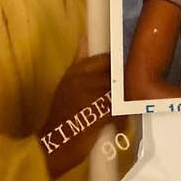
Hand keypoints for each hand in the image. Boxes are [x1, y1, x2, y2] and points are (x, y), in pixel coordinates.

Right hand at [37, 40, 114, 179]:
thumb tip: (84, 37)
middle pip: (114, 75)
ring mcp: (90, 97)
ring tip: (122, 110)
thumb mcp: (67, 83)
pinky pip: (118, 111)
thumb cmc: (62, 114)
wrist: (53, 143)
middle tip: (127, 94)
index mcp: (75, 72)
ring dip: (124, 102)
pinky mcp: (97, 115)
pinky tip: (118, 123)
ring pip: (119, 93)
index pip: (104, 59)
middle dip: (123, 85)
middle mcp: (82, 80)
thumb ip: (79, 61)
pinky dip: (121, 118)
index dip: (116, 65)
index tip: (123, 72)